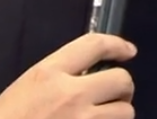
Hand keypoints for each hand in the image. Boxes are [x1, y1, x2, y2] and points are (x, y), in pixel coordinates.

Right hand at [0, 34, 136, 118]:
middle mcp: (72, 94)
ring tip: (104, 117)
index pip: (94, 45)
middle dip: (122, 88)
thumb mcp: (27, 87)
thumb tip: (90, 75)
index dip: (117, 44)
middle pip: (122, 80)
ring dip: (118, 114)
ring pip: (125, 112)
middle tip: (113, 96)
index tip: (128, 51)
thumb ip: (58, 77)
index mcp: (50, 73)